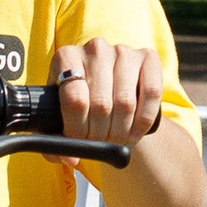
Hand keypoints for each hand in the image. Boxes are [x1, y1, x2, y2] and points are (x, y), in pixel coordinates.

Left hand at [56, 39, 206, 206]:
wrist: (108, 95)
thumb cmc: (79, 109)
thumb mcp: (59, 122)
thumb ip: (55, 143)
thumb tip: (70, 157)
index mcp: (65, 57)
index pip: (74, 100)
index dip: (77, 130)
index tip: (79, 143)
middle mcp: (94, 48)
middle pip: (100, 104)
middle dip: (100, 134)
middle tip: (99, 144)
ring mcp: (123, 51)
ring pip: (125, 102)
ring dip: (122, 131)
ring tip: (116, 140)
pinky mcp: (148, 57)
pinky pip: (151, 93)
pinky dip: (144, 120)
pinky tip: (136, 131)